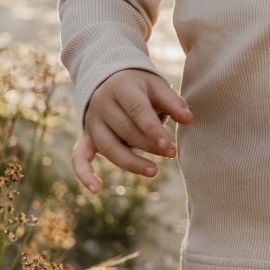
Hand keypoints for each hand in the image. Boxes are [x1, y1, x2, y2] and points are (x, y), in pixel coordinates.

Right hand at [72, 69, 193, 193]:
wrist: (111, 79)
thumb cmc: (140, 86)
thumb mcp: (157, 86)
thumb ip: (172, 102)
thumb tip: (189, 119)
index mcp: (120, 87)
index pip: (136, 110)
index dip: (152, 129)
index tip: (168, 144)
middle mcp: (102, 104)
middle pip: (124, 130)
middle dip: (149, 145)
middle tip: (171, 153)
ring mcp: (92, 122)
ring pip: (108, 147)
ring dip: (130, 163)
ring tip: (154, 171)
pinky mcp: (86, 137)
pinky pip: (80, 157)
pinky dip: (84, 174)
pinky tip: (96, 190)